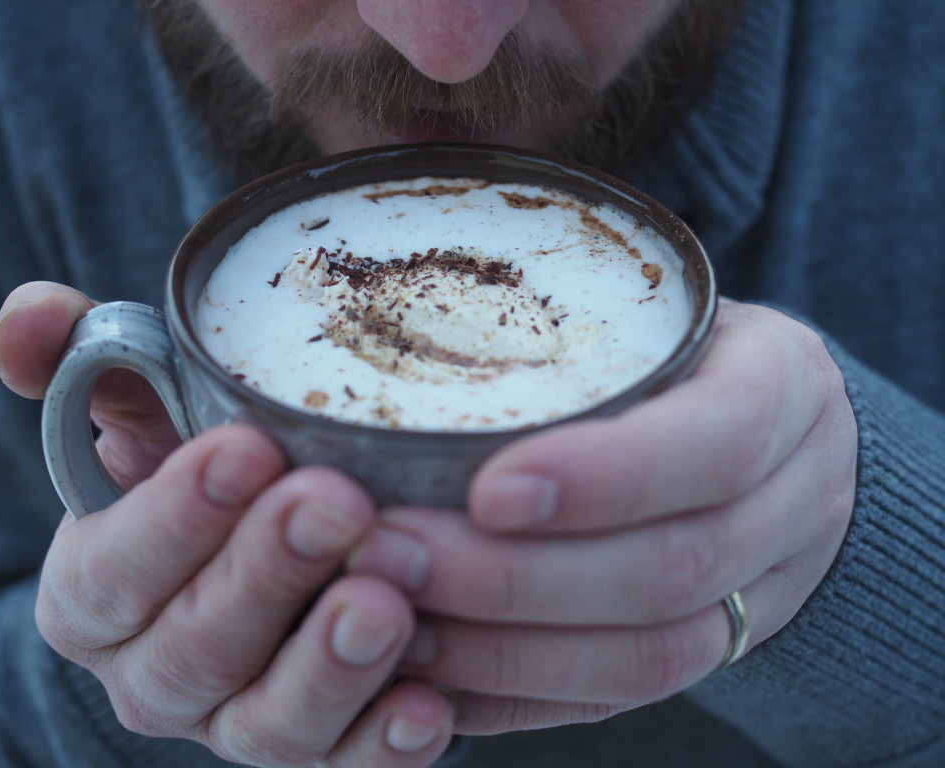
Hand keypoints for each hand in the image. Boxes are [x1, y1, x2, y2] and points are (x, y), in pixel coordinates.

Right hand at [0, 282, 453, 766]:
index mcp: (97, 592)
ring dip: (328, 666)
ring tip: (386, 603)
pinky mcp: (314, 749)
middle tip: (336, 502)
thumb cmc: (195, 471)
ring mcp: (235, 721)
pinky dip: (383, 744)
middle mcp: (156, 674)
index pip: (116, 568)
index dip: (175, 516)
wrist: (240, 557)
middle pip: (196, 647)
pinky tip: (430, 703)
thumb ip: (91, 369)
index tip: (246, 448)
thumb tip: (34, 313)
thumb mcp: (143, 417)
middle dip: (266, 574)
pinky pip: (343, 767)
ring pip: (268, 722)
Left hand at [348, 300, 857, 734]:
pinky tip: (436, 674)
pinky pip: (623, 697)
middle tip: (392, 554)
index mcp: (784, 390)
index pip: (716, 443)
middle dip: (517, 577)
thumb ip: (566, 332)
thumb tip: (405, 347)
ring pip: (652, 657)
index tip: (486, 490)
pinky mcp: (714, 650)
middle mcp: (794, 499)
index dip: (606, 478)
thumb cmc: (685, 348)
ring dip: (508, 650)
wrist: (775, 429)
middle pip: (672, 568)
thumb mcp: (657, 309)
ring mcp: (765, 591)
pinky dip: (521, 693)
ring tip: (396, 618)